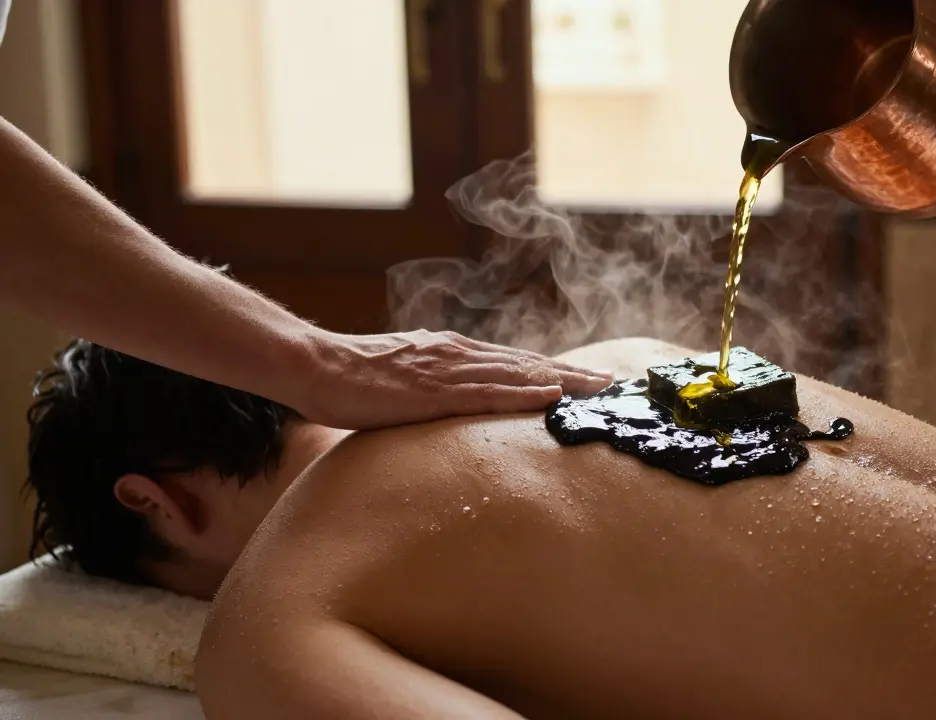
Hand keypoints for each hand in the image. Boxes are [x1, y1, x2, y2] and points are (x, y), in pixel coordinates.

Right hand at [291, 330, 612, 429]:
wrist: (314, 366)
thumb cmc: (352, 380)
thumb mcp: (404, 382)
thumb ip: (434, 387)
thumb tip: (454, 405)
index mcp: (452, 353)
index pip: (515, 363)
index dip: (555, 371)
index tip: (588, 381)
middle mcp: (458, 354)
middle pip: (528, 364)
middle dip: (573, 375)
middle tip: (614, 385)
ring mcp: (447, 369)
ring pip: (517, 374)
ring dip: (562, 381)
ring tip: (598, 389)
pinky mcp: (432, 389)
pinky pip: (486, 392)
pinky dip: (522, 393)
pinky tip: (550, 396)